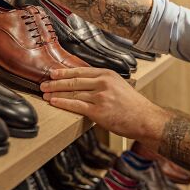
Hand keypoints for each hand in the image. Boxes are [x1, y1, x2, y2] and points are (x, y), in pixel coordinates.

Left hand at [40, 67, 170, 143]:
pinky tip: (54, 102)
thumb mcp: (119, 86)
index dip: (64, 72)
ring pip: (72, 92)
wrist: (145, 119)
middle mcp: (103, 83)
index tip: (53, 73)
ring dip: (56, 93)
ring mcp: (100, 97)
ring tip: (45, 94)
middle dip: (56, 82)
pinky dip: (62, 103)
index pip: (81, 70)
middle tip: (44, 83)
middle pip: (74, 80)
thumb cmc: (133, 106)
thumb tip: (84, 84)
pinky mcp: (98, 111)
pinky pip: (75, 105)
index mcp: (108, 75)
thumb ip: (103, 83)